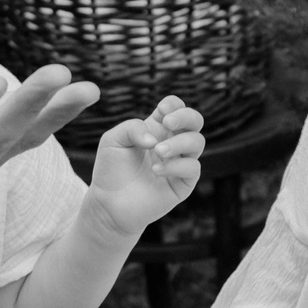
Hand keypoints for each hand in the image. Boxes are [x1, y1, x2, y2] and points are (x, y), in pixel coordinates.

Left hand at [86, 95, 204, 232]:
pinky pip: (192, 168)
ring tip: (158, 151)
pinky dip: (176, 166)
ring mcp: (179, 162)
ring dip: (179, 142)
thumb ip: (132, 128)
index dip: (174, 105)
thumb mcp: (113, 140)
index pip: (176, 108)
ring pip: (197, 142)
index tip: (162, 110)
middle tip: (168, 123)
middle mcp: (172, 143)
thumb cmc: (111, 170)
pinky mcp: (183, 183)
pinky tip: (156, 171)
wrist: (109, 203)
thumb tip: (155, 139)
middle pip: (195, 120)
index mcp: (156, 129)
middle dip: (186, 116)